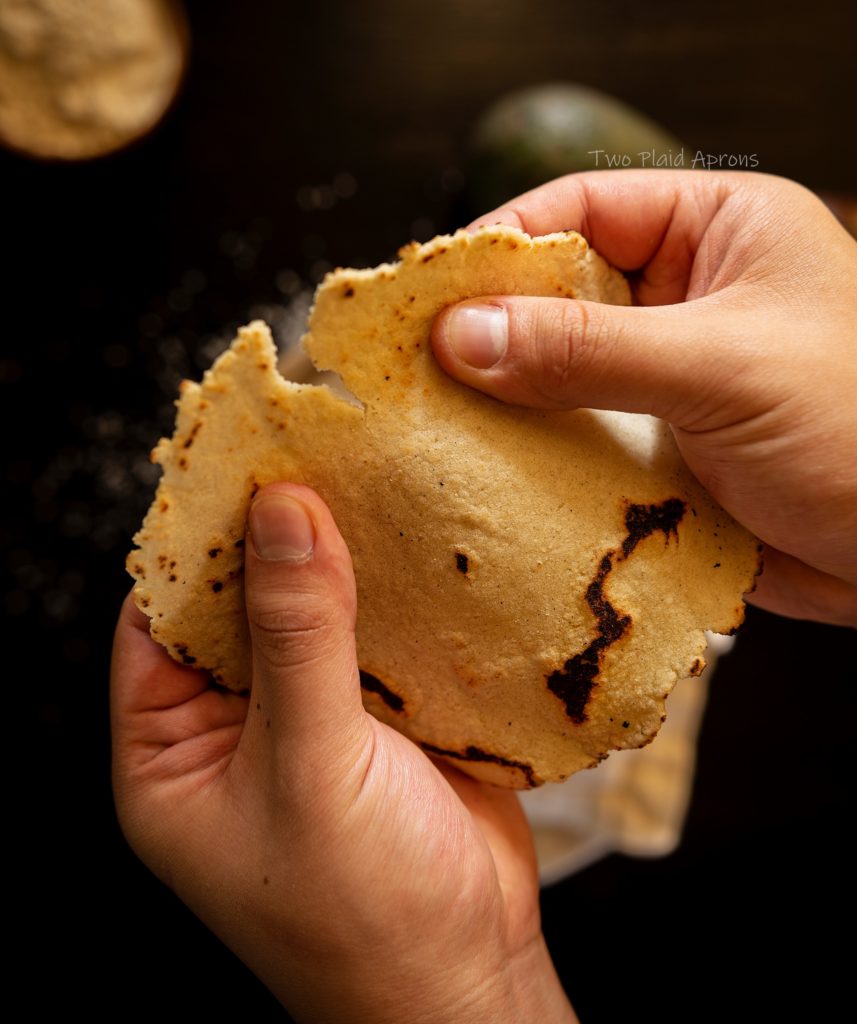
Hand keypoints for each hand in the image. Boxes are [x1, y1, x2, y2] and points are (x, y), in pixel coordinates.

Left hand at [111, 483, 575, 1023]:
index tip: (235, 465)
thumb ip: (295, 637)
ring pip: (314, 615)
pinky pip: (378, 637)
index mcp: (174, 755)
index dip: (195, 544)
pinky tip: (420, 545)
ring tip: (367, 480)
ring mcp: (312, 721)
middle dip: (276, 542)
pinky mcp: (382, 720)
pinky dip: (397, 594)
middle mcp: (236, 730)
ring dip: (342, 561)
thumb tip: (281, 513)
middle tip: (310, 454)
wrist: (472, 978)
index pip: (161, 622)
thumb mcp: (309, 767)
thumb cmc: (362, 913)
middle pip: (242, 608)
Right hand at [432, 170, 856, 626]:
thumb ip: (589, 350)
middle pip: (559, 293)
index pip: (585, 209)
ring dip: (504, 399)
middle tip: (415, 365)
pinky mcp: (655, 447)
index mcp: (718, 233)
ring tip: (433, 421)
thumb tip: (462, 334)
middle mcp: (684, 297)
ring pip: (558, 372)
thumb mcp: (720, 368)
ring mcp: (666, 377)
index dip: (503, 243)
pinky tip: (485, 470)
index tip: (430, 290)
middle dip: (491, 329)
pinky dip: (531, 455)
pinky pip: (574, 438)